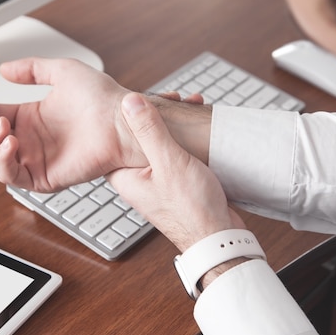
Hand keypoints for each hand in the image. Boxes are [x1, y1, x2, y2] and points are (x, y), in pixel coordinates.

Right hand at [0, 58, 144, 191]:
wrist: (123, 121)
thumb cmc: (103, 98)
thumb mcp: (62, 72)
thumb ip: (31, 69)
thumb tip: (5, 69)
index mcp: (31, 117)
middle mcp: (31, 140)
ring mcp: (37, 159)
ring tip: (1, 126)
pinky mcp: (45, 177)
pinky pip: (13, 177)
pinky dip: (4, 162)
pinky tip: (11, 143)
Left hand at [107, 93, 244, 251]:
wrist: (219, 238)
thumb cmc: (192, 209)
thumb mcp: (169, 162)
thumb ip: (149, 131)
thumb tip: (130, 102)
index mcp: (126, 177)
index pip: (116, 137)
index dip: (128, 114)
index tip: (144, 96)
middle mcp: (138, 180)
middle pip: (140, 136)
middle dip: (157, 114)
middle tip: (174, 98)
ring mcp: (158, 182)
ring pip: (161, 143)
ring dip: (175, 123)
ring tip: (191, 105)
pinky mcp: (178, 184)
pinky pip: (177, 153)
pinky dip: (186, 137)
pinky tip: (199, 125)